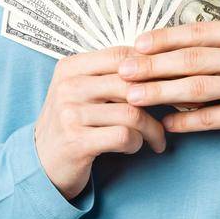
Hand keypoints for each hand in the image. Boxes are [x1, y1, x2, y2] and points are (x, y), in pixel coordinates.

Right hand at [34, 45, 167, 200]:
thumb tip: (160, 64)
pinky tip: (134, 147)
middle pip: (131, 82)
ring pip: (132, 111)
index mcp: (71, 67)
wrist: (41, 164)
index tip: (173, 78)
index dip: (153, 65)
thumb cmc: (72, 125)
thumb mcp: (83, 93)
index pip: (121, 54)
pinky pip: (124, 136)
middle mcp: (68, 86)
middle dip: (161, 97)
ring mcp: (70, 113)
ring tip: (156, 137)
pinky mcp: (76, 141)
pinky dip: (137, 143)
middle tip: (178, 109)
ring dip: (152, 128)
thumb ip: (111, 76)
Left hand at [117, 21, 219, 152]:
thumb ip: (215, 45)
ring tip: (134, 97)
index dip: (164, 39)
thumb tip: (163, 46)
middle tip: (124, 72)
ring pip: (197, 88)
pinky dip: (185, 121)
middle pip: (192, 60)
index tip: (136, 45)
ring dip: (161, 92)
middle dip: (153, 66)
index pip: (197, 33)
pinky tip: (164, 123)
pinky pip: (211, 118)